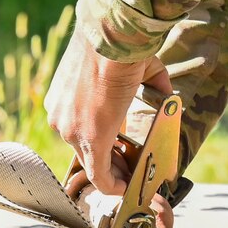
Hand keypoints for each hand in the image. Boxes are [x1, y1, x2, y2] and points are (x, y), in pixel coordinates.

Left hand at [45, 33, 171, 194]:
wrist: (115, 38)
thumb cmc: (121, 47)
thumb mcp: (134, 67)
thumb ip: (151, 82)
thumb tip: (166, 94)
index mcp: (63, 101)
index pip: (80, 131)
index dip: (102, 144)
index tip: (120, 150)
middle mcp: (61, 118)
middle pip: (85, 152)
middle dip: (110, 162)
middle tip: (130, 166)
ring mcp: (72, 131)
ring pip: (93, 164)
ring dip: (114, 173)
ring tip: (131, 177)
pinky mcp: (90, 140)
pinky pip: (100, 175)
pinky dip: (114, 185)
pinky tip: (127, 189)